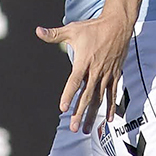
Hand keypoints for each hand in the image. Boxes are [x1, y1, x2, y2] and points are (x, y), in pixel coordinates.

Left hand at [36, 12, 133, 134]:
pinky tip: (109, 119)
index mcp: (84, 61)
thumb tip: (37, 31)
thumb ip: (54, 34)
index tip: (63, 108)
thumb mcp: (72, 30)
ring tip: (87, 129)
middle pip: (87, 95)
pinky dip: (111, 107)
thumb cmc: (93, 28)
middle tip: (74, 127)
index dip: (68, 95)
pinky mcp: (115, 75)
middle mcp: (96, 71)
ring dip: (93, 114)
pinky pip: (113, 94)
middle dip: (80, 112)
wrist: (117, 25)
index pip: (75, 81)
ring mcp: (107, 74)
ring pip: (99, 99)